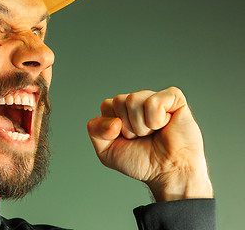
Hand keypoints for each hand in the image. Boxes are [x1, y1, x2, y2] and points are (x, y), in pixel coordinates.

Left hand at [87, 87, 212, 201]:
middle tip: (142, 137)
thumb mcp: (106, 151)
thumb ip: (95, 130)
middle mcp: (138, 101)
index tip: (126, 139)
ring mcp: (155, 98)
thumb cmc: (141, 161)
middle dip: (128, 127)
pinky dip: (156, 120)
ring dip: (142, 126)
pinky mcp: (174, 98)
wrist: (168, 173)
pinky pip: (153, 102)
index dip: (112, 127)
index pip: (107, 105)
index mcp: (122, 110)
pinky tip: (165, 125)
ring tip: (153, 133)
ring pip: (133, 100)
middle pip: (119, 101)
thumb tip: (113, 121)